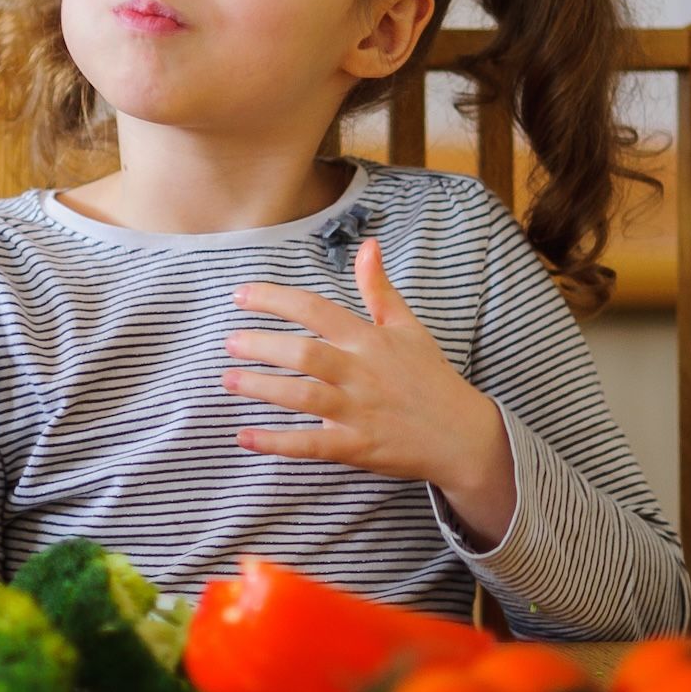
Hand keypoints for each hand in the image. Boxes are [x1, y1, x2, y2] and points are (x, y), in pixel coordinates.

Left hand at [223, 237, 515, 530]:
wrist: (461, 435)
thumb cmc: (429, 377)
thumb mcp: (407, 326)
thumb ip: (379, 288)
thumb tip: (368, 244)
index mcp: (369, 340)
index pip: (316, 310)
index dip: (275, 299)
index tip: (240, 295)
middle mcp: (361, 373)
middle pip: (305, 353)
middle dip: (261, 345)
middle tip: (229, 342)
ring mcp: (358, 411)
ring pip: (303, 396)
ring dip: (262, 387)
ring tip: (228, 379)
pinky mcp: (356, 447)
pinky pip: (311, 444)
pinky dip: (276, 442)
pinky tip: (243, 436)